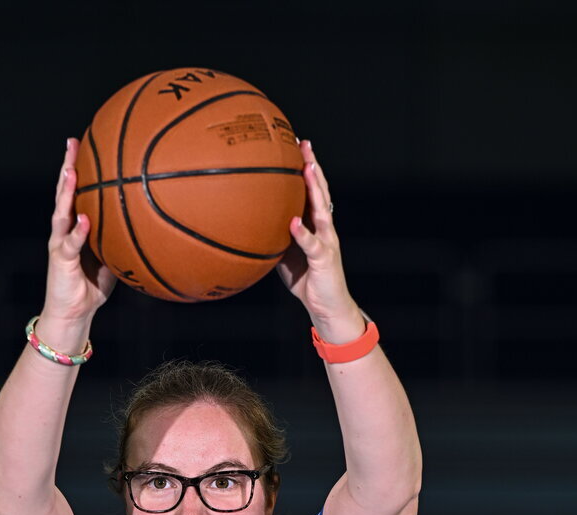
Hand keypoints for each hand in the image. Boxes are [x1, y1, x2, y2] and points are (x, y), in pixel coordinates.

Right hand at [41, 138, 115, 326]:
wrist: (73, 313)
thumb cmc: (92, 287)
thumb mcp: (112, 258)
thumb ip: (122, 240)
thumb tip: (148, 226)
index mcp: (75, 226)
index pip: (77, 192)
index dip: (81, 168)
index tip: (87, 142)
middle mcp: (64, 230)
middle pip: (64, 192)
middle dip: (68, 166)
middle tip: (72, 142)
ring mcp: (59, 243)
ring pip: (61, 211)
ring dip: (65, 191)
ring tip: (71, 171)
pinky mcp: (59, 260)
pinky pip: (70, 243)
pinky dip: (78, 231)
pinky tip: (84, 218)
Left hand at [276, 140, 365, 341]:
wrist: (327, 308)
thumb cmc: (306, 281)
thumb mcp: (285, 255)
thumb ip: (273, 237)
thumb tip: (249, 224)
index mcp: (315, 225)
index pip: (310, 190)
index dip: (304, 167)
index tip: (293, 145)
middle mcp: (324, 228)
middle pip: (320, 190)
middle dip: (312, 166)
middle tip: (303, 143)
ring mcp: (327, 241)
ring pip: (322, 209)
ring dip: (315, 188)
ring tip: (307, 168)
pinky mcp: (324, 259)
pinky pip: (312, 244)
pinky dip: (303, 233)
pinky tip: (294, 221)